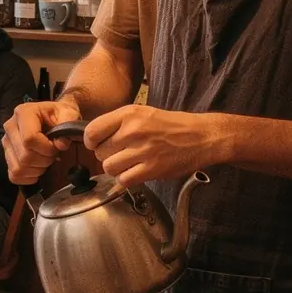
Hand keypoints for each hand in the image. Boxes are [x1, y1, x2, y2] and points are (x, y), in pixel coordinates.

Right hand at [2, 98, 81, 185]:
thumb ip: (68, 123)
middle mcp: (10, 127)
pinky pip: (14, 175)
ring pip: (19, 168)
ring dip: (37, 169)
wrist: (51, 116)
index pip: (29, 139)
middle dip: (44, 160)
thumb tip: (60, 144)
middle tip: (53, 154)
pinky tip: (38, 168)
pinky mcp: (7, 156)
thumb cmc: (58, 115)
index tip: (56, 146)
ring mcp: (6, 143)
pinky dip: (28, 177)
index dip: (47, 148)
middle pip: (24, 156)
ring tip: (45, 159)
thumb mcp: (68, 112)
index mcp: (23, 113)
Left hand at [84, 105, 220, 186]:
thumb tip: (94, 137)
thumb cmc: (171, 125)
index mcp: (129, 114)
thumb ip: (118, 123)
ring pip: (109, 167)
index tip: (96, 144)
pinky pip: (123, 180)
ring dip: (116, 168)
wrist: (200, 137)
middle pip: (99, 152)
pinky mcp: (151, 169)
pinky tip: (136, 172)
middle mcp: (133, 131)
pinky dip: (127, 179)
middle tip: (122, 153)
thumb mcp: (143, 113)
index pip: (92, 131)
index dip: (91, 141)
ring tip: (129, 164)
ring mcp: (142, 151)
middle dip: (107, 155)